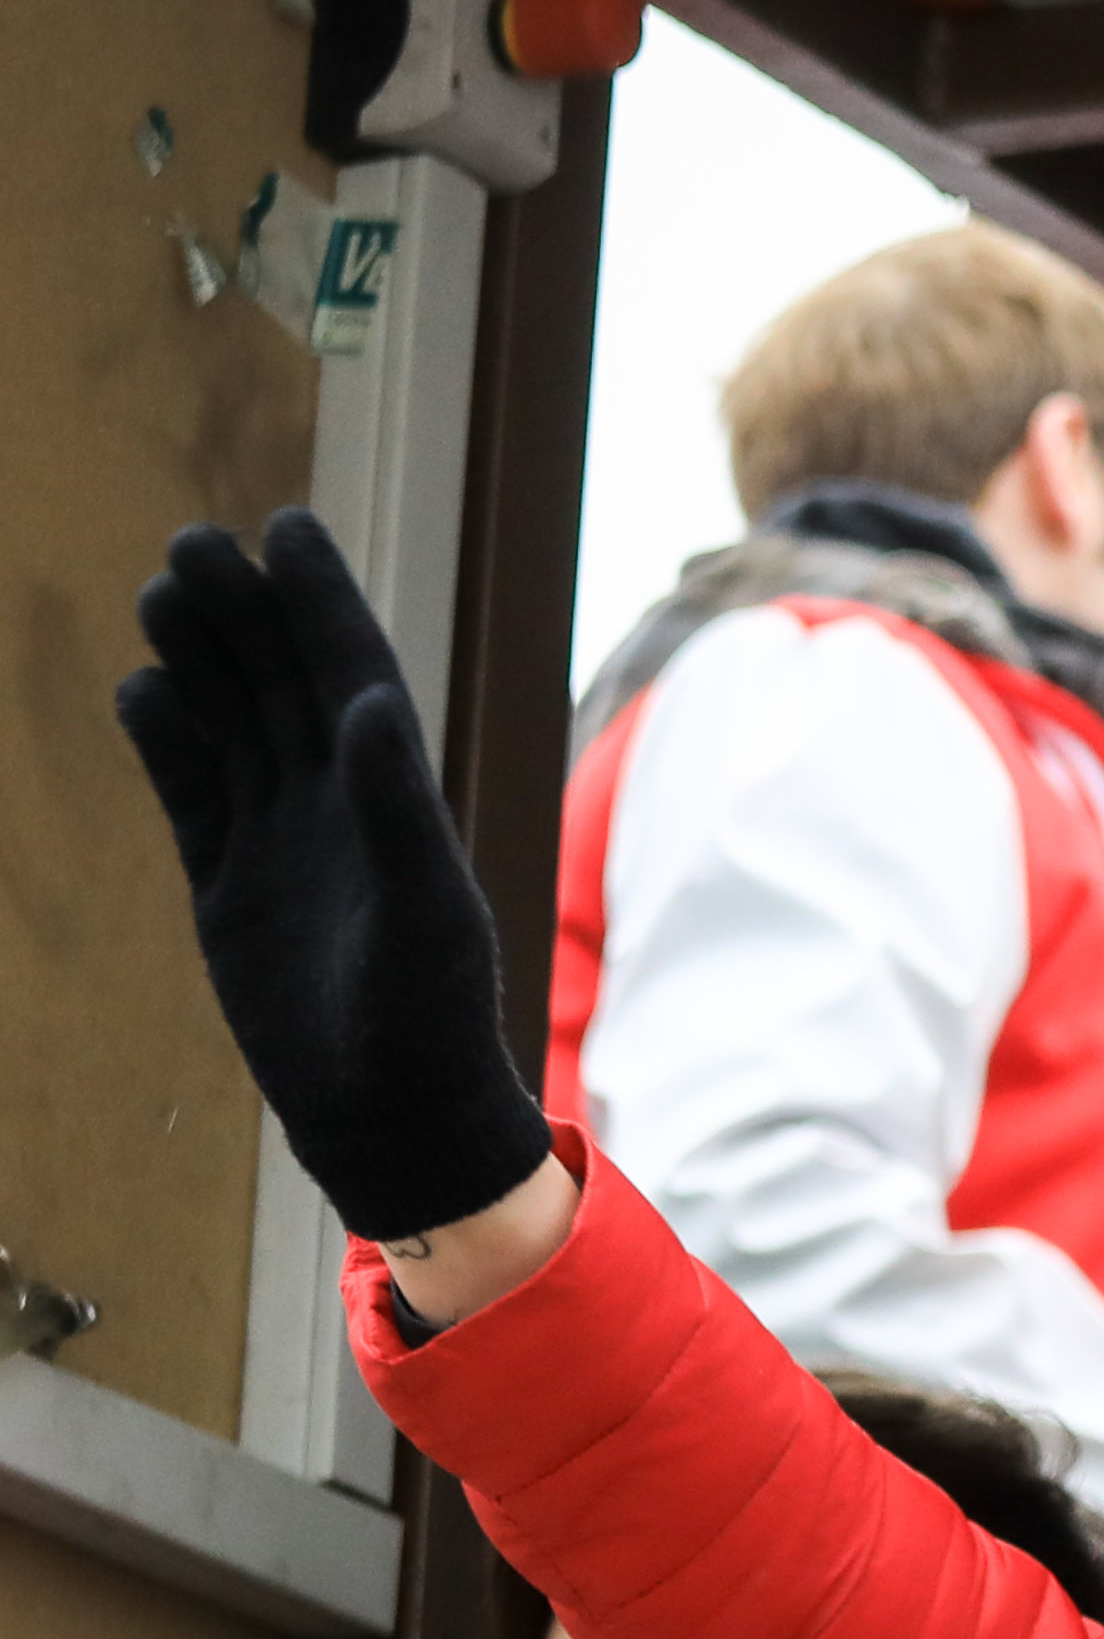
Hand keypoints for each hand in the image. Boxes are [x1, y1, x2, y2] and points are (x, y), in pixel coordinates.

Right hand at [118, 512, 561, 1278]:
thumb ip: (396, 805)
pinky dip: (167, 740)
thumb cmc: (428, 1017)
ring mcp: (279, 841)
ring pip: (232, 723)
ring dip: (201, 657)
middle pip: (282, 682)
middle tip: (195, 542)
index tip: (288, 524)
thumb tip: (370, 700)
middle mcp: (337, 806)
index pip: (354, 672)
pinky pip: (192, 792)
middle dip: (245, 610)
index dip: (322, 599)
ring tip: (163, 588)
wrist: (390, 1114)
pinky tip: (140, 687)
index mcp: (394, 797)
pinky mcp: (227, 885)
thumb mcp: (424, 908)